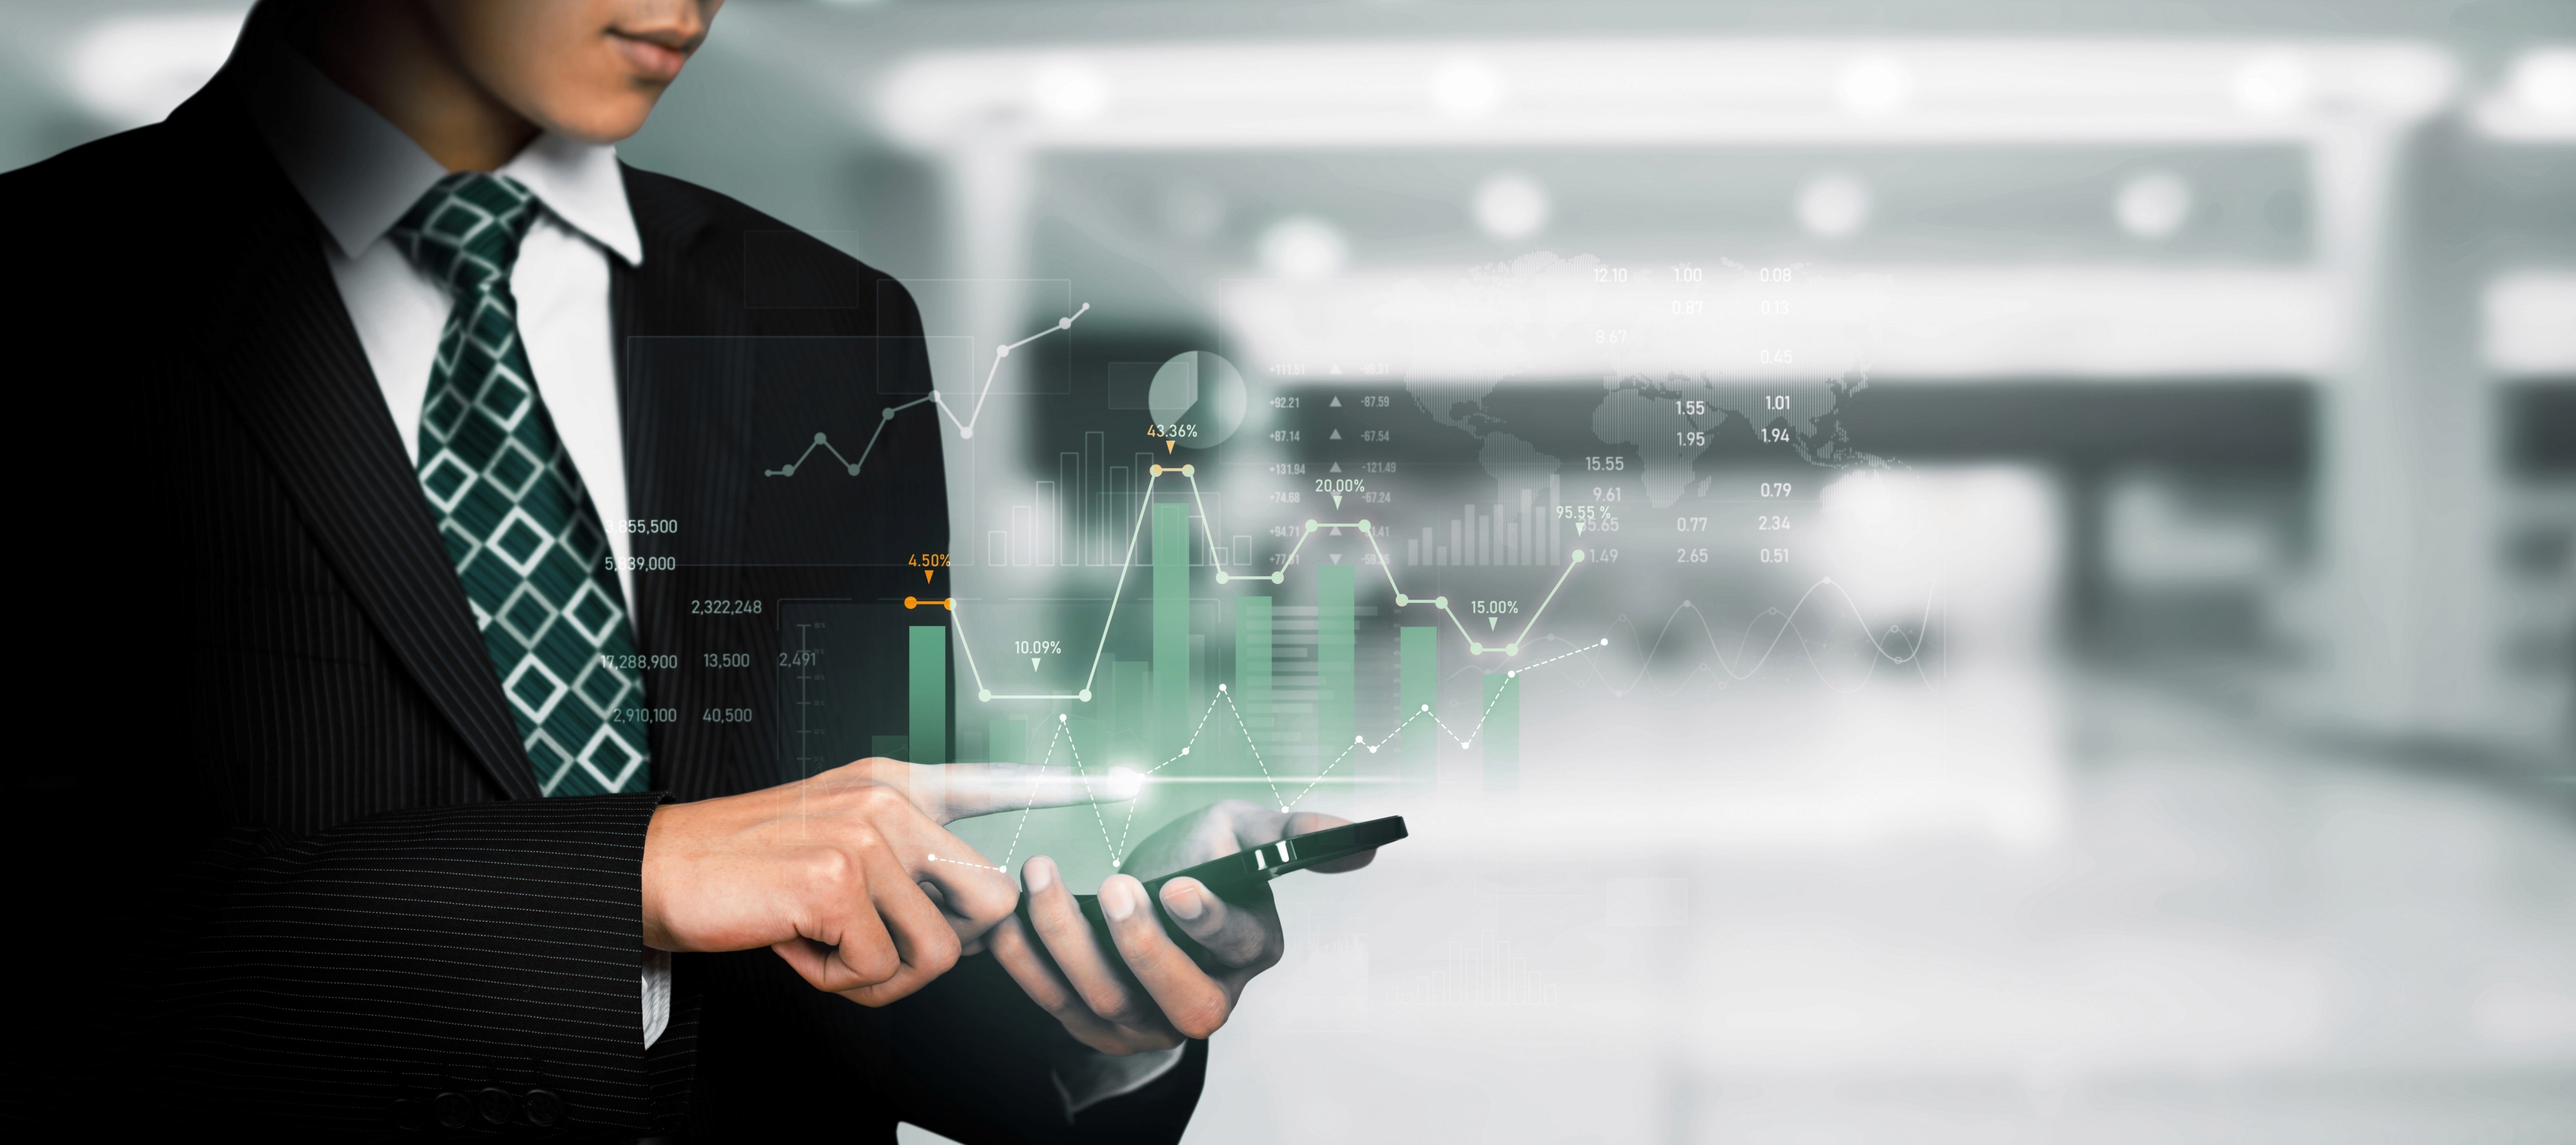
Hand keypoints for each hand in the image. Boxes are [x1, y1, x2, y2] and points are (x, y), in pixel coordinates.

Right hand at [642, 758, 1130, 1006]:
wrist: (659, 872)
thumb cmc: (747, 868)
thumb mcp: (834, 838)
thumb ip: (902, 859)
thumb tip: (970, 917)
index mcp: (894, 785)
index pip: (991, 783)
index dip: (1054, 787)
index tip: (1107, 782)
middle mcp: (888, 801)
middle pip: (990, 898)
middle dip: (947, 948)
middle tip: (881, 946)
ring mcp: (864, 838)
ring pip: (937, 951)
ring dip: (880, 974)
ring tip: (825, 943)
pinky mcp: (835, 883)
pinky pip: (879, 972)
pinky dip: (837, 982)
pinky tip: (797, 946)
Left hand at [987, 801, 1377, 1052]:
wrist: (1142, 887)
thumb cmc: (1199, 855)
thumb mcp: (1246, 830)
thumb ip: (1297, 830)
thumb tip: (1365, 840)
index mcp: (1250, 949)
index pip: (1234, 947)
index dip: (1207, 921)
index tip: (1178, 884)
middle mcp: (1206, 998)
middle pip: (1181, 1001)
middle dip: (1144, 947)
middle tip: (1116, 885)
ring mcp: (1148, 1021)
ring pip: (1108, 1001)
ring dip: (1069, 940)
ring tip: (1042, 877)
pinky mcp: (1094, 1026)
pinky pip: (1054, 1004)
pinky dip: (1027, 964)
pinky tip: (1007, 919)